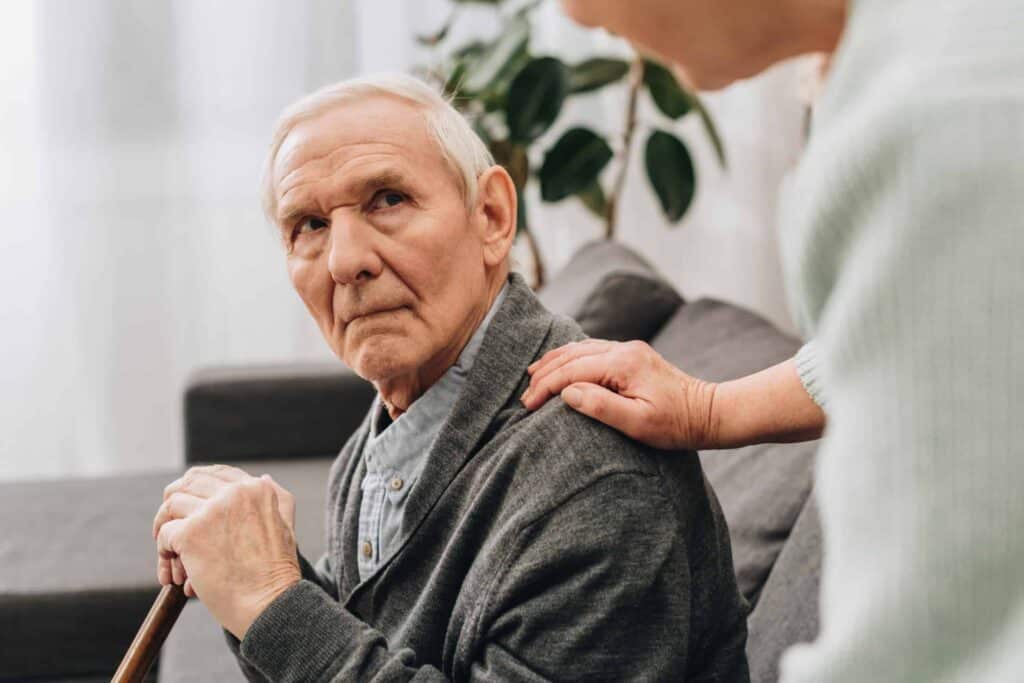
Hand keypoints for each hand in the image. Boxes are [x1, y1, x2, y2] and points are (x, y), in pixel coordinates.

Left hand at [152, 465, 300, 638]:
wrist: (270, 603)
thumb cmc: (277, 572)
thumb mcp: (286, 523)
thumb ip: (276, 496)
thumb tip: (263, 477)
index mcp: (256, 488)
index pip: (216, 473)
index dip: (196, 486)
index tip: (187, 504)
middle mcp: (234, 492)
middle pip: (188, 483)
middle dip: (175, 505)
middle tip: (169, 527)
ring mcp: (211, 511)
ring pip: (171, 506)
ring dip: (166, 530)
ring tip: (173, 557)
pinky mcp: (191, 533)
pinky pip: (164, 534)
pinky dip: (163, 553)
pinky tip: (175, 573)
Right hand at [521, 340, 717, 449]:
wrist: (710, 413)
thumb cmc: (676, 424)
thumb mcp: (638, 423)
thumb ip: (600, 406)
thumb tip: (568, 393)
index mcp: (622, 364)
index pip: (572, 371)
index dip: (546, 387)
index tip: (528, 405)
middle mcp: (624, 350)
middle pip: (572, 355)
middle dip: (545, 374)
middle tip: (525, 396)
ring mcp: (629, 350)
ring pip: (580, 348)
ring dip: (555, 362)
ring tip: (533, 376)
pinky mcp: (633, 356)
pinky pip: (593, 350)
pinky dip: (571, 358)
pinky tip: (562, 366)